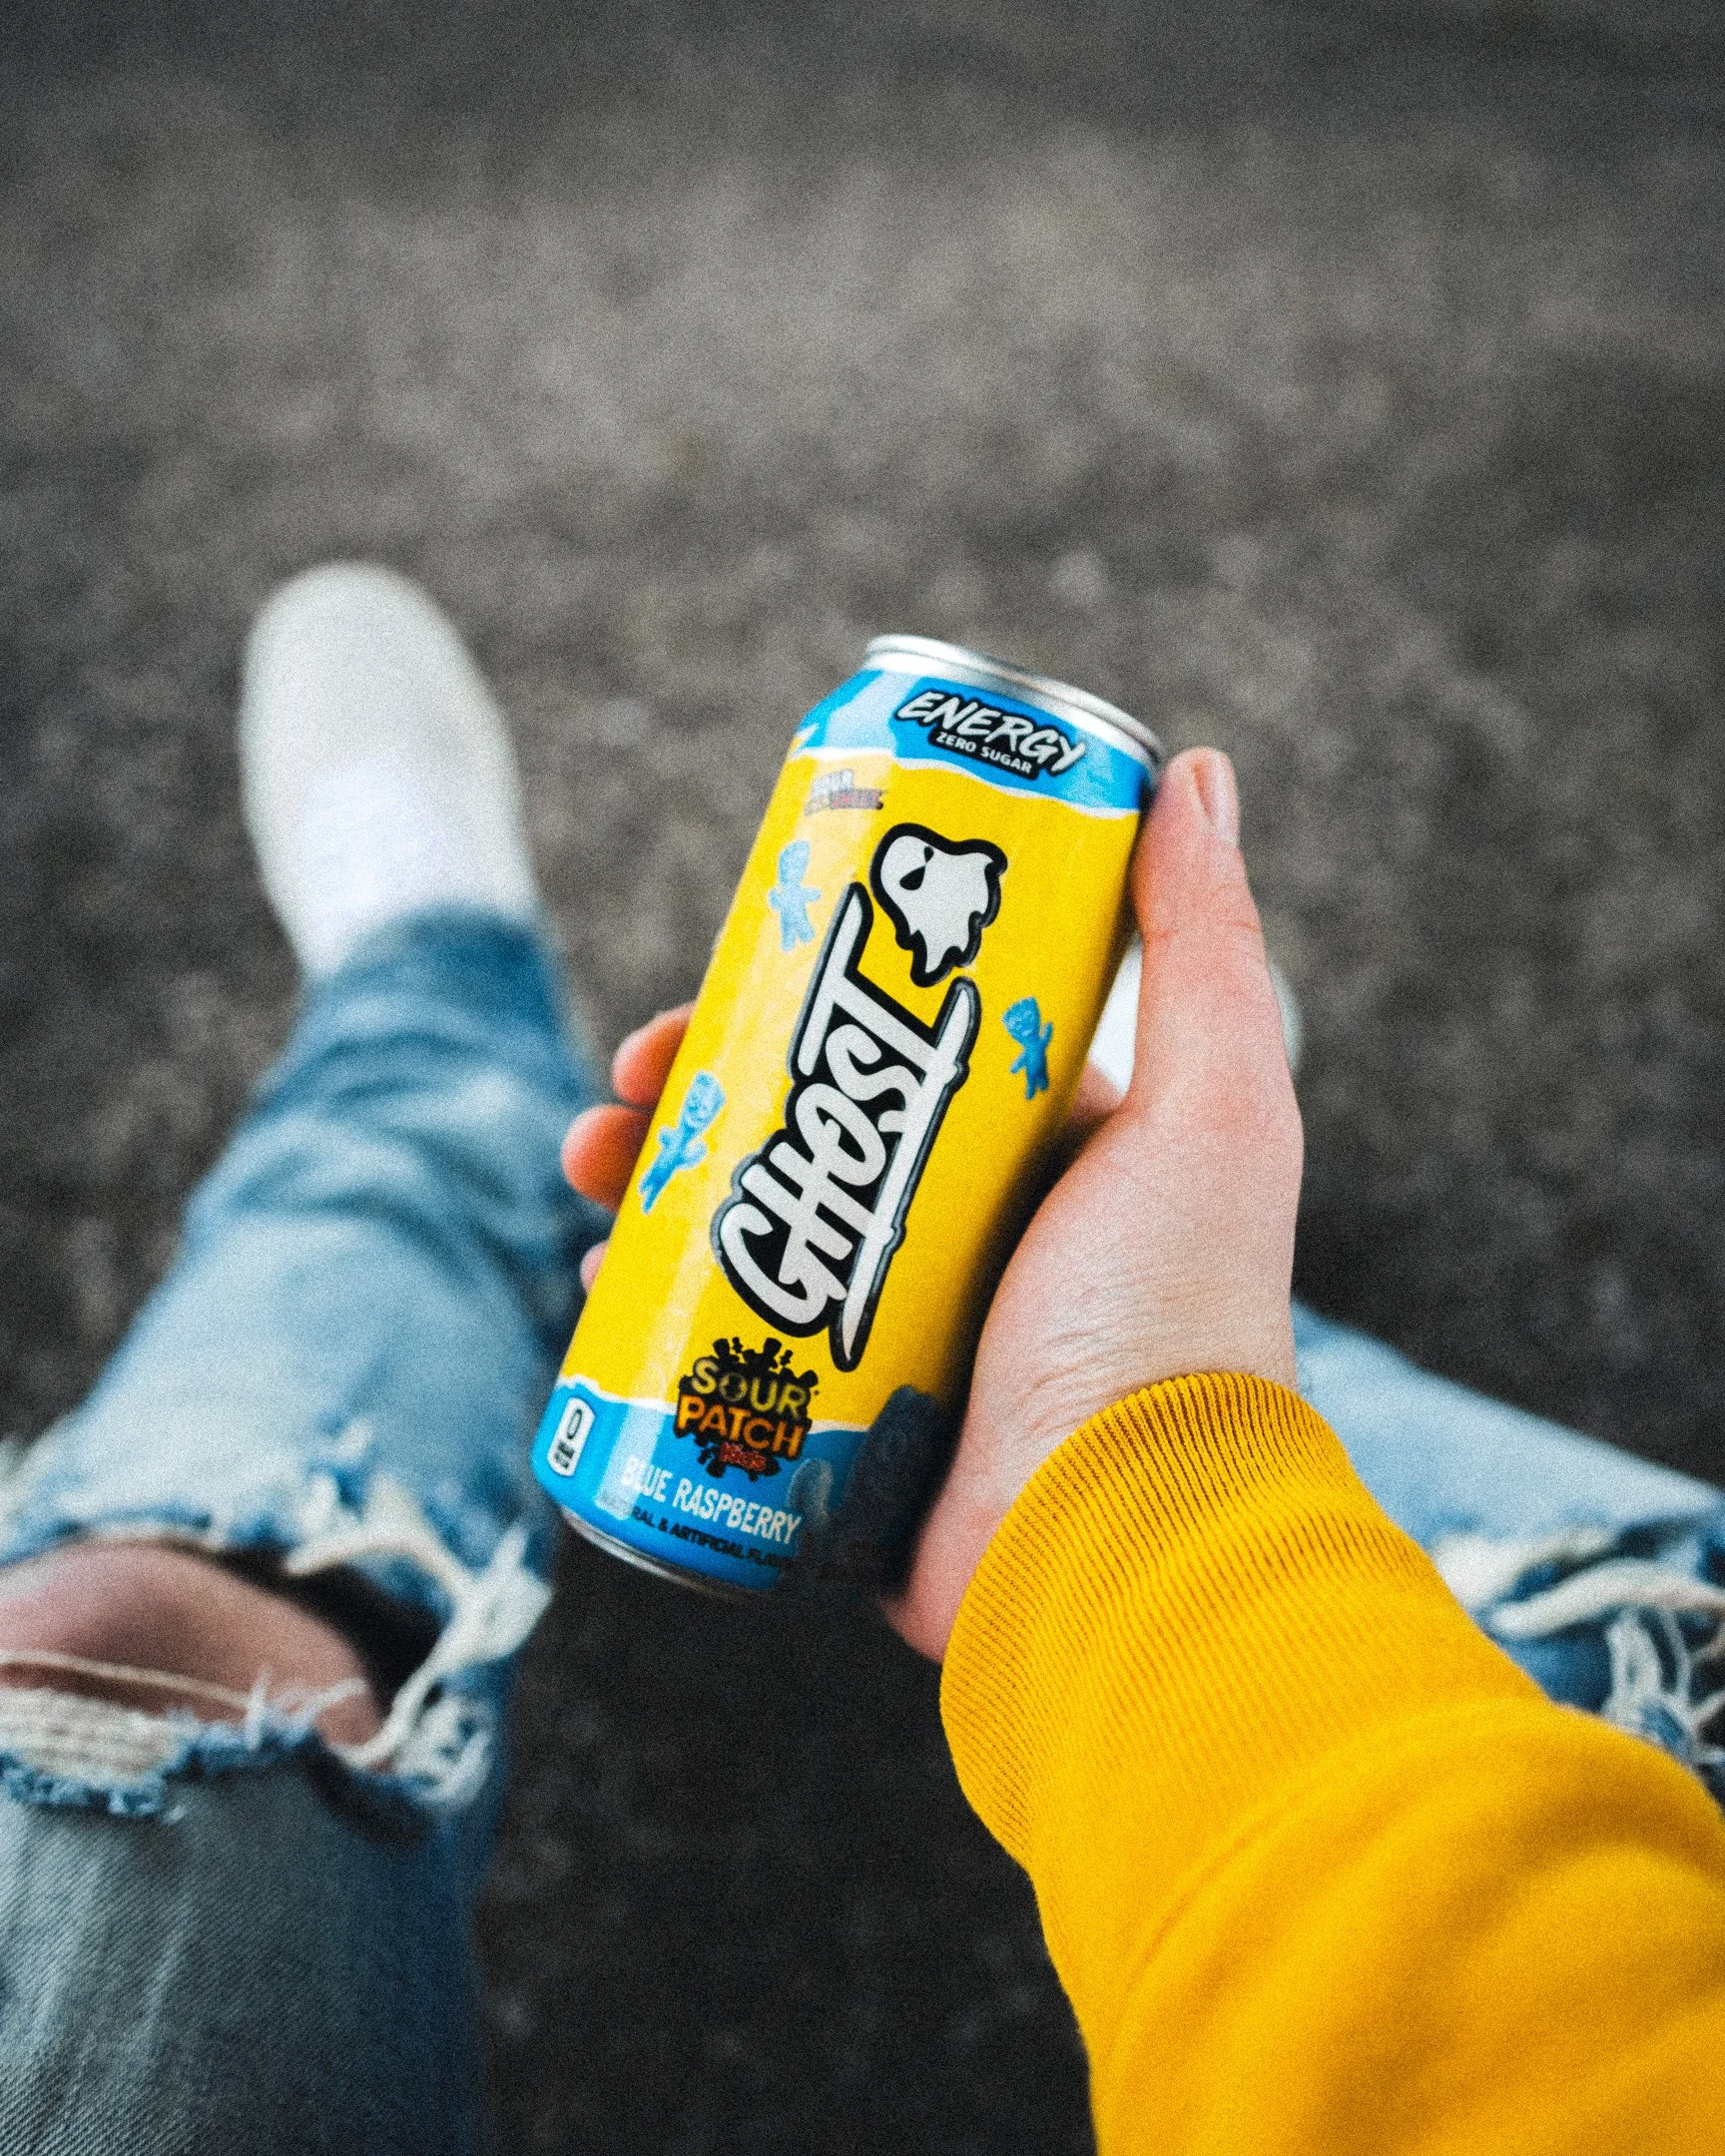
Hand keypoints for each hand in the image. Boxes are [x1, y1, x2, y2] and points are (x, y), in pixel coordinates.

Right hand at [563, 747, 1301, 1658]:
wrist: (1117, 1546)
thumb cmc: (1174, 1321)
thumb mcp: (1208, 1108)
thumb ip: (1202, 944)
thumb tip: (1190, 768)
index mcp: (1042, 1150)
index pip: (898, 1036)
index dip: (799, 993)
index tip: (722, 971)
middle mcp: (967, 1232)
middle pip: (797, 1123)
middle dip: (695, 1087)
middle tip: (624, 1080)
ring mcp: (895, 1329)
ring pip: (742, 1225)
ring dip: (648, 1183)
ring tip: (586, 1168)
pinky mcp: (837, 1423)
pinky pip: (723, 1341)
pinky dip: (652, 1304)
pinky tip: (596, 1281)